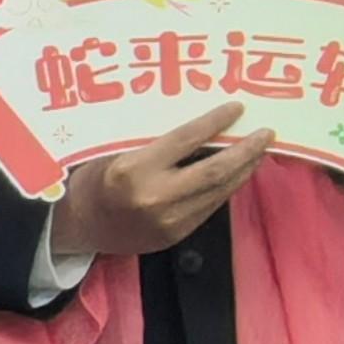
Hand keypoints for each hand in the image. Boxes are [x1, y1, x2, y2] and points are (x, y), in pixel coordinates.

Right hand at [47, 103, 271, 262]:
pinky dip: (226, 187)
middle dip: (246, 151)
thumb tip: (200, 127)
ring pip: (219, 191)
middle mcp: (154, 197)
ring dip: (243, 170)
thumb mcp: (114, 152)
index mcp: (133, 170)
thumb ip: (153, 144)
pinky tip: (235, 173)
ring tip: (258, 151)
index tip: (237, 108)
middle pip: (215, 171)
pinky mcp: (176, 235)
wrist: (77, 227)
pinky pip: (210, 206)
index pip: (186, 140)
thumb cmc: (92, 181)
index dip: (216, 122)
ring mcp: (168, 221)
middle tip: (266, 134)